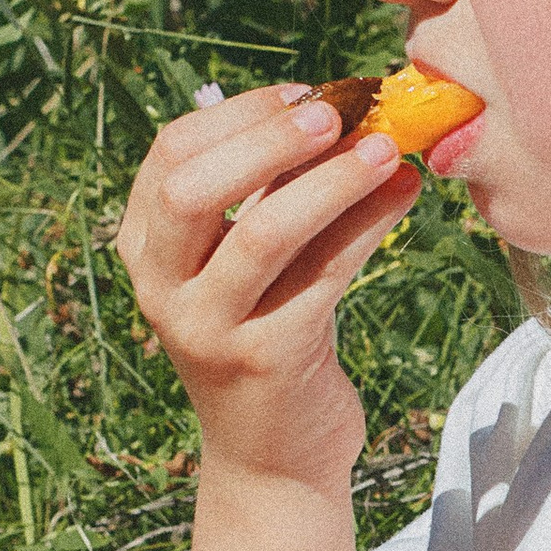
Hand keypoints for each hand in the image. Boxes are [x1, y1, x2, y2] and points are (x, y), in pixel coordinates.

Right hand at [114, 81, 420, 491]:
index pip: (170, 154)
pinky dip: (368, 224)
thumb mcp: (254, 263)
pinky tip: (405, 194)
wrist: (275, 458)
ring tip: (387, 148)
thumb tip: (345, 109)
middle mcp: (161, 288)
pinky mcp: (266, 359)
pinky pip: (321, 275)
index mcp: (145, 248)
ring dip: (330, 180)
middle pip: (192, 188)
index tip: (305, 91)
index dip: (239, 113)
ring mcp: (208, 328)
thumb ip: (272, 192)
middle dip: (267, 139)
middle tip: (337, 111)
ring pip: (261, 232)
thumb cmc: (270, 337)